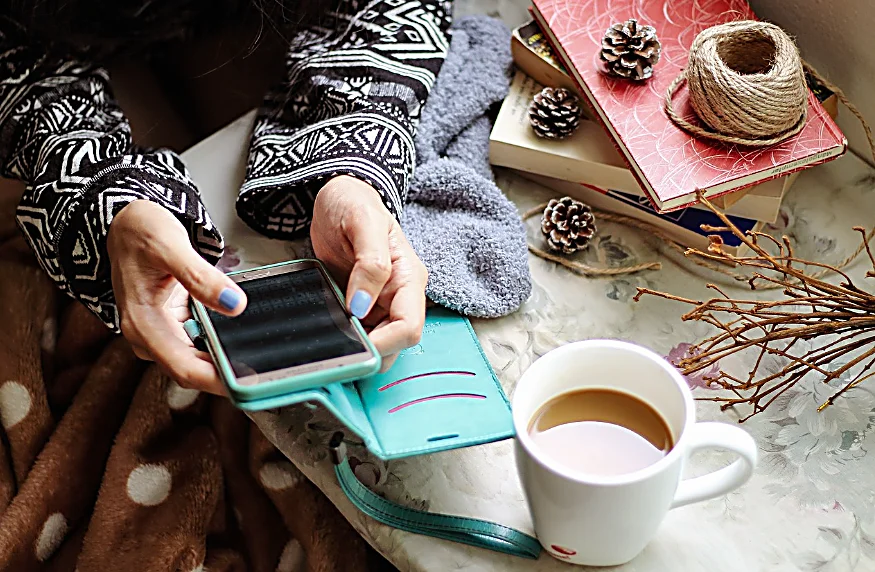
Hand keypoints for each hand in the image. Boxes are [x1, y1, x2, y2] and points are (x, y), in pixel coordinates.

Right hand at [107, 200, 245, 393]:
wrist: (126, 224)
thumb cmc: (140, 232)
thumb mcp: (171, 247)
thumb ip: (202, 278)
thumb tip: (235, 305)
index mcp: (143, 325)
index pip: (186, 369)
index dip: (219, 380)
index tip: (250, 382)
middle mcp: (150, 337)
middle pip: (196, 370)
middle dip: (229, 373)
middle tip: (268, 370)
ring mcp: (162, 334)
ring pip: (201, 359)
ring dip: (227, 358)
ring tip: (262, 354)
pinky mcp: (173, 327)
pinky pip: (202, 343)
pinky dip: (222, 341)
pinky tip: (242, 334)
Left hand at [311, 176, 427, 369]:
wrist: (338, 198)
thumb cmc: (353, 202)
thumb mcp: (362, 222)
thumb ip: (370, 263)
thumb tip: (363, 306)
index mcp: (408, 279)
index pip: (408, 328)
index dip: (383, 342)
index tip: (352, 339)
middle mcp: (399, 297)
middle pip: (395, 346)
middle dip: (369, 353)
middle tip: (335, 347)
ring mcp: (381, 305)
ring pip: (377, 347)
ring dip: (355, 351)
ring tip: (328, 341)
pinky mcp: (361, 309)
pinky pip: (358, 336)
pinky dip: (343, 341)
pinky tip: (326, 334)